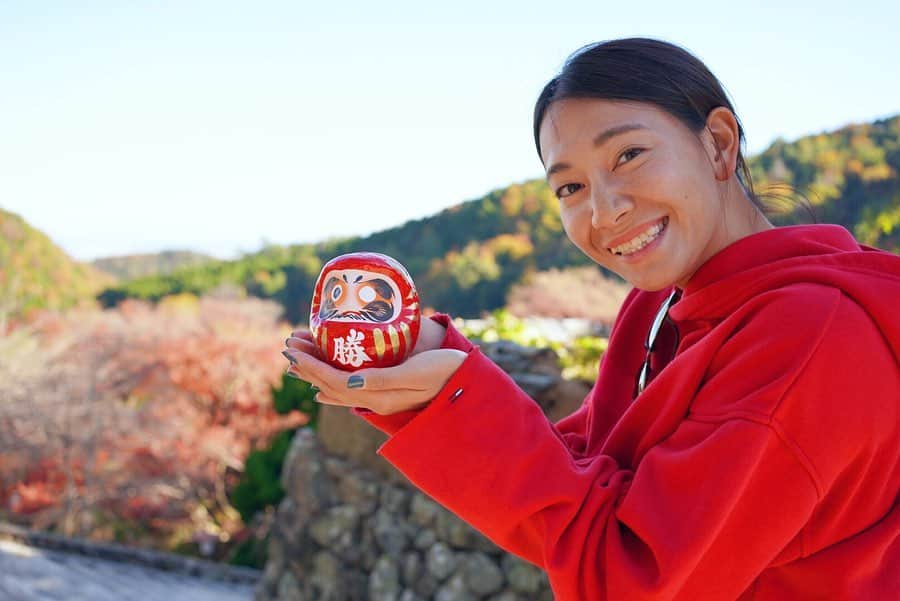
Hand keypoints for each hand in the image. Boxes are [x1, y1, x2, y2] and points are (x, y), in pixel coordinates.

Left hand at [283, 331, 465, 414]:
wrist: (467, 384)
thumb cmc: (446, 372)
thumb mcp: (416, 372)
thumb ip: (383, 378)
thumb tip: (348, 382)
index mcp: (379, 395)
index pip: (335, 381)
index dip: (311, 366)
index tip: (293, 351)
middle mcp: (376, 400)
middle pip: (331, 385)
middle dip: (307, 367)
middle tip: (287, 347)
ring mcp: (381, 399)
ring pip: (338, 389)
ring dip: (315, 374)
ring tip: (296, 360)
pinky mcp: (387, 394)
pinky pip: (350, 393)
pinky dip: (331, 389)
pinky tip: (321, 392)